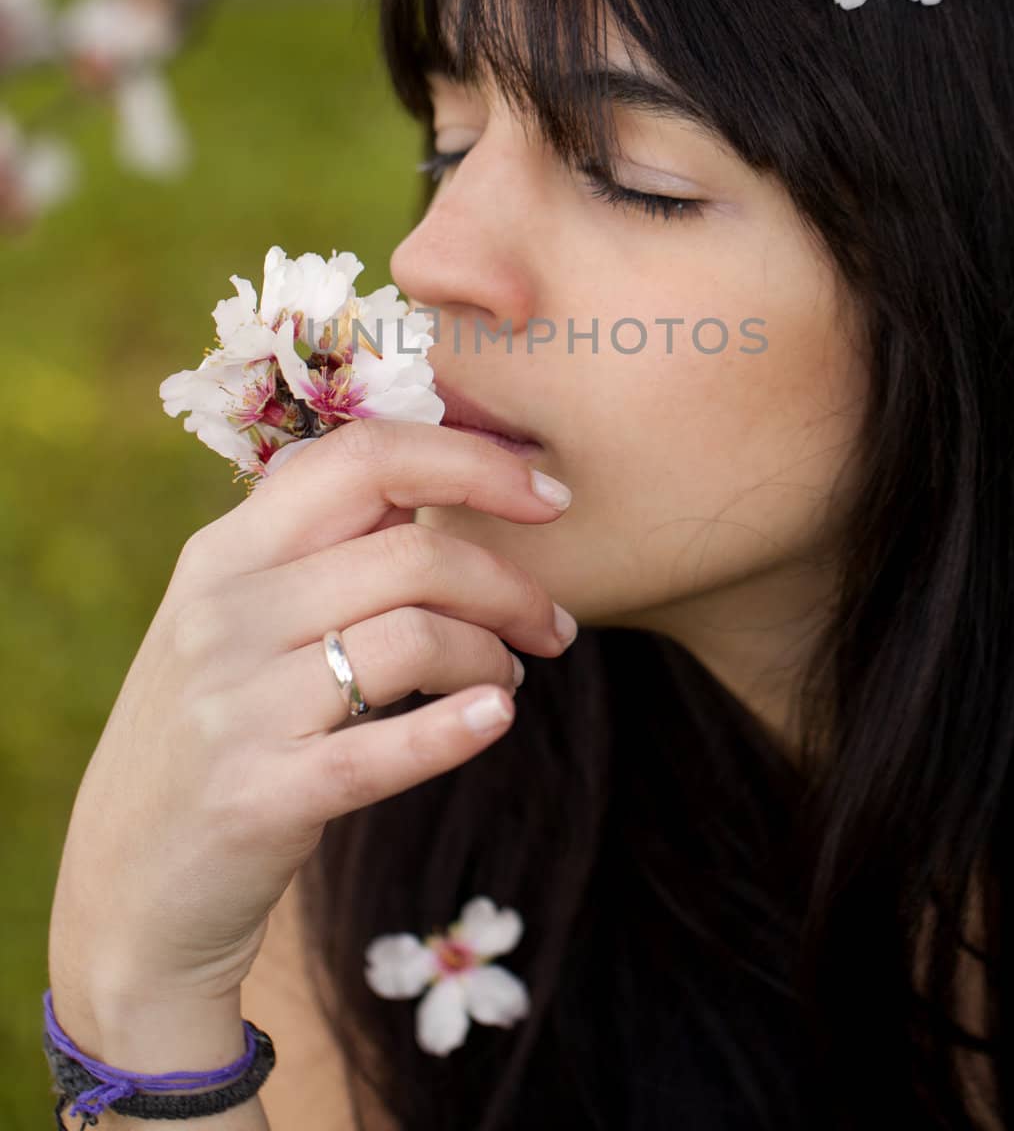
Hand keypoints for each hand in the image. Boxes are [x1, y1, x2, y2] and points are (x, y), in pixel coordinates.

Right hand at [48, 418, 575, 1022]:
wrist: (124, 892)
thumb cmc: (210, 738)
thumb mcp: (234, 623)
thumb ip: (318, 551)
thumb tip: (438, 485)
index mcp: (224, 553)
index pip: (363, 457)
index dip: (473, 462)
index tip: (549, 496)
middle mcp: (223, 613)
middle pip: (413, 551)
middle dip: (512, 583)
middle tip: (552, 626)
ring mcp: (234, 704)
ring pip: (415, 636)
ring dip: (492, 656)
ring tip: (508, 682)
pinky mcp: (257, 797)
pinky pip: (384, 747)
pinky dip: (457, 729)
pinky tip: (497, 719)